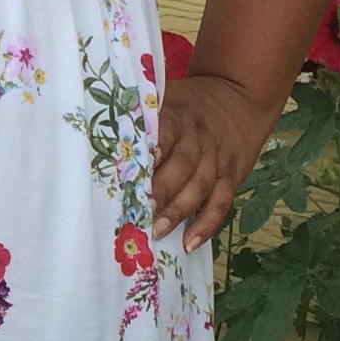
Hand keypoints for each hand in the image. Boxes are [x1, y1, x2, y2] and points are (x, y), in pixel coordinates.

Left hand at [150, 71, 276, 249]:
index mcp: (178, 117)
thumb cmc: (188, 106)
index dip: (154, 149)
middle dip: (160, 190)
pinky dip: (207, 224)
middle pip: (182, 165)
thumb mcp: (167, 99)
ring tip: (157, 231)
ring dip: (179, 210)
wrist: (239, 97)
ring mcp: (217, 159)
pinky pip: (221, 202)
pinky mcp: (232, 177)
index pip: (166, 132)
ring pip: (200, 185)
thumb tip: (100, 142)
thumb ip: (141, 120)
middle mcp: (199, 138)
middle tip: (138, 212)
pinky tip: (190, 242)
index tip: (135, 168)